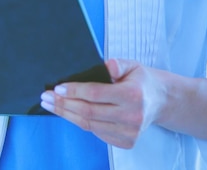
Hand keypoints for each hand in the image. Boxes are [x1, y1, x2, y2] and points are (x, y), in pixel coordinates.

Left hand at [39, 58, 165, 148]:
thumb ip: (117, 64)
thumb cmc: (141, 80)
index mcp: (132, 96)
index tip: (57, 88)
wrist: (160, 101)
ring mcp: (129, 133)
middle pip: (88, 112)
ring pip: (89, 125)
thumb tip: (103, 66)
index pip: (96, 94)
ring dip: (67, 114)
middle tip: (46, 97)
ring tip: (51, 105)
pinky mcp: (126, 142)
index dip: (74, 91)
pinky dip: (79, 122)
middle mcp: (131, 117)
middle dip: (63, 104)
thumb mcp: (132, 65)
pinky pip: (96, 132)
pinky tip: (68, 112)